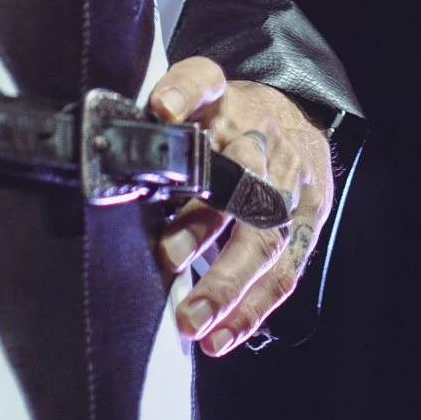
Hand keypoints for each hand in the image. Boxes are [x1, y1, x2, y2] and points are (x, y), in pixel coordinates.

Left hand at [146, 59, 332, 356]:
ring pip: (263, 237)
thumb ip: (158, 121)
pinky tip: (223, 337)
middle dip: (202, 222)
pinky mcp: (307, 223)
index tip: (161, 108)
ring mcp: (288, 186)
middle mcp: (259, 141)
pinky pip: (283, 272)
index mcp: (224, 100)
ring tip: (194, 324)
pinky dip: (252, 310)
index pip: (203, 81)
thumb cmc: (228, 117)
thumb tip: (112, 150)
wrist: (297, 117)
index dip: (183, 92)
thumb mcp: (195, 100)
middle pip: (237, 178)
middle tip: (168, 257)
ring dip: (228, 285)